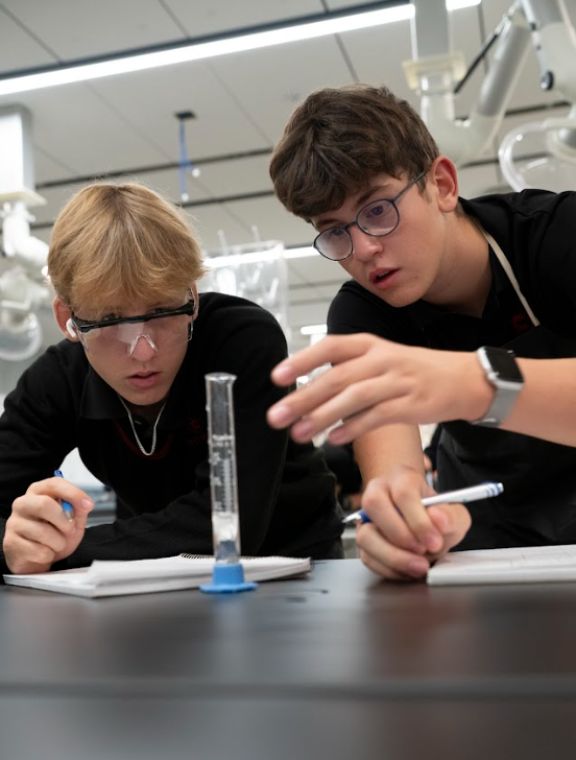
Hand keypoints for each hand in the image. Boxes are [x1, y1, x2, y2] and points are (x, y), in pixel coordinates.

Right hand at [3, 475, 93, 573]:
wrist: (39, 558)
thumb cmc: (55, 534)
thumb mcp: (72, 520)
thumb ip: (79, 510)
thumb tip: (86, 504)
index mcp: (38, 492)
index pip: (54, 484)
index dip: (73, 493)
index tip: (88, 505)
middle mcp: (22, 503)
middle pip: (44, 504)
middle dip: (63, 520)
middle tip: (71, 529)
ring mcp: (14, 523)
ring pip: (42, 531)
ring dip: (59, 542)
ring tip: (58, 544)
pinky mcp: (10, 543)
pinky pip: (38, 551)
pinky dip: (49, 555)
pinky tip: (45, 552)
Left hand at [267, 334, 490, 442]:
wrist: (464, 379)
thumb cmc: (414, 371)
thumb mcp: (380, 358)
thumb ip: (346, 370)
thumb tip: (306, 390)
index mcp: (369, 345)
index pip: (329, 348)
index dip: (301, 362)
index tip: (276, 377)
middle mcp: (381, 359)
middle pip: (336, 378)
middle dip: (302, 398)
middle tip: (276, 416)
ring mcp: (397, 381)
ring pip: (354, 398)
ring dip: (322, 417)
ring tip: (299, 433)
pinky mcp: (411, 404)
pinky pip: (377, 417)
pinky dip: (353, 428)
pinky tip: (334, 439)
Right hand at [353, 469, 471, 580]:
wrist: (418, 521)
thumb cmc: (432, 514)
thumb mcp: (452, 513)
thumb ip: (452, 517)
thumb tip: (439, 521)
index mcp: (401, 481)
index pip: (404, 494)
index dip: (419, 521)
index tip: (435, 541)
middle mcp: (377, 495)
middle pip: (376, 506)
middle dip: (402, 536)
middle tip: (425, 552)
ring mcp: (365, 519)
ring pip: (365, 535)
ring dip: (393, 556)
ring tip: (418, 566)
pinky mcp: (363, 542)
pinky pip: (367, 557)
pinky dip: (389, 569)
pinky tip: (408, 570)